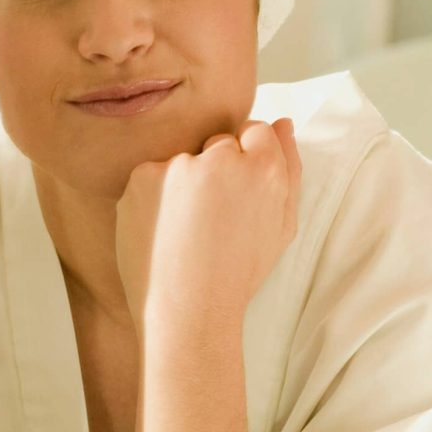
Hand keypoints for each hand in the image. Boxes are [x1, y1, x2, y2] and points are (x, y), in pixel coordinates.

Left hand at [115, 118, 300, 335]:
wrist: (187, 310)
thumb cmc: (238, 272)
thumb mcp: (281, 226)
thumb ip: (289, 169)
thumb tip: (282, 122)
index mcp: (265, 169)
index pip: (254, 130)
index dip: (245, 162)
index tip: (236, 193)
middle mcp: (222, 159)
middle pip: (217, 143)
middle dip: (215, 171)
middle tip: (212, 221)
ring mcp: (178, 165)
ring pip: (182, 161)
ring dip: (182, 184)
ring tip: (186, 231)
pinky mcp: (143, 177)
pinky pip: (150, 176)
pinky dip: (152, 197)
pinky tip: (162, 230)